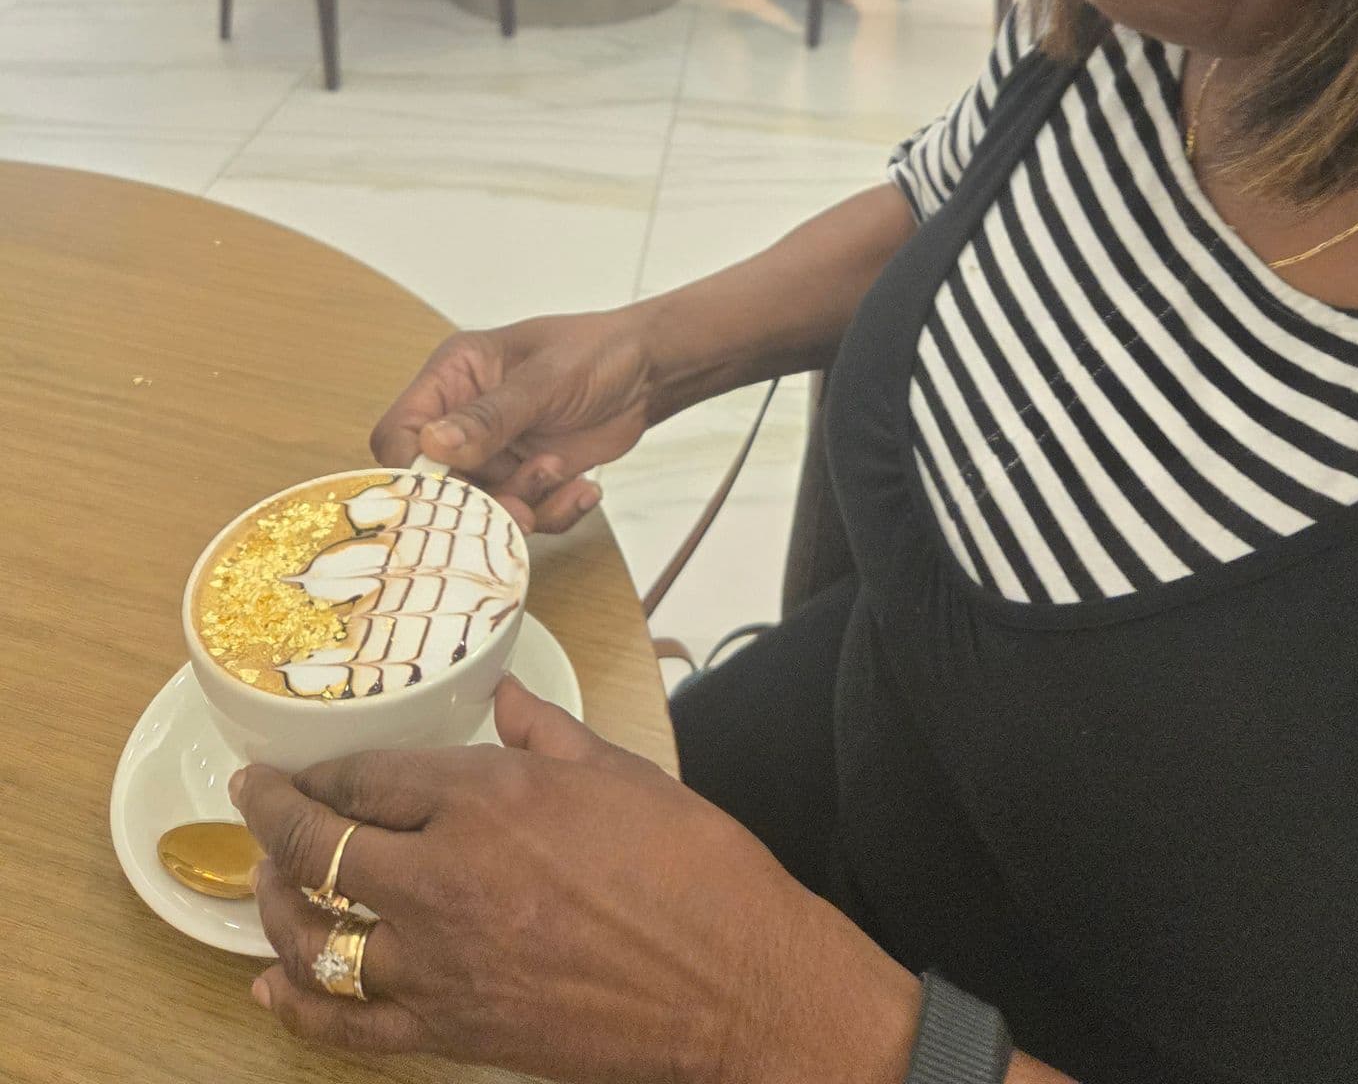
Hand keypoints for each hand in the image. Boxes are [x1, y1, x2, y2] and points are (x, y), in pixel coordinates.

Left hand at [236, 677, 920, 1083]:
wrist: (734, 981)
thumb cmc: (690, 866)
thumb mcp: (619, 772)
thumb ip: (546, 733)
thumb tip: (509, 697)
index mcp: (489, 800)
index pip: (368, 779)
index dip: (319, 770)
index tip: (297, 763)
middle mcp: (447, 879)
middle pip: (319, 848)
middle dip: (271, 823)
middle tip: (251, 802)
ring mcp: (443, 963)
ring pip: (317, 938)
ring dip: (277, 908)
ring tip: (267, 885)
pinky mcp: (456, 1031)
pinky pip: (350, 1027)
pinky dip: (300, 1007)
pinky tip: (273, 988)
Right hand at [371, 312, 655, 531]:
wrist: (648, 372)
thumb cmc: (597, 352)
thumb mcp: (544, 380)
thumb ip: (490, 416)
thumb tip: (433, 445)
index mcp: (453, 376)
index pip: (400, 432)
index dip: (410, 470)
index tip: (443, 495)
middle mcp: (464, 417)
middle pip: (437, 483)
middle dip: (479, 501)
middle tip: (519, 507)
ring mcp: (493, 451)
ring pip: (481, 507)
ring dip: (523, 505)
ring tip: (559, 473)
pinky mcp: (523, 478)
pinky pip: (521, 515)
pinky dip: (553, 512)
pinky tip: (582, 486)